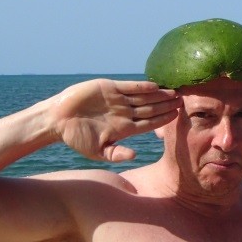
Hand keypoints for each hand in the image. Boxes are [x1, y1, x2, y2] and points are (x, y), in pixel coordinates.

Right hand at [49, 79, 181, 161]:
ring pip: (143, 97)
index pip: (149, 123)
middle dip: (166, 105)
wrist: (58, 120)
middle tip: (183, 101)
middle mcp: (124, 113)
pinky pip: (129, 87)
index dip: (163, 120)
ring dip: (159, 95)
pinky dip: (142, 86)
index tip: (176, 117)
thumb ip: (116, 154)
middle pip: (150, 109)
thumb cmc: (77, 138)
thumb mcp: (97, 151)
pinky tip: (155, 85)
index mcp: (124, 128)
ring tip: (174, 92)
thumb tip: (135, 155)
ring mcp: (118, 100)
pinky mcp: (110, 88)